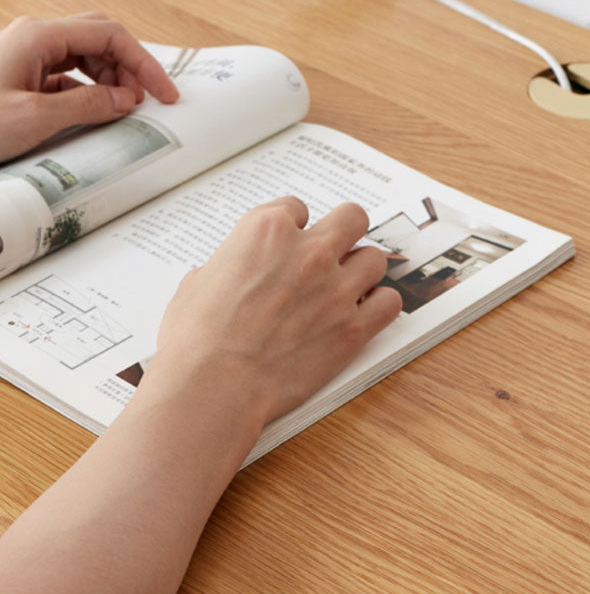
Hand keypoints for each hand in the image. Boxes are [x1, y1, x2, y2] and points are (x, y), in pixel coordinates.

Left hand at [0, 12, 178, 161]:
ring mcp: (29, 57)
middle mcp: (35, 39)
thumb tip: (126, 100)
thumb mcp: (36, 117)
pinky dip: (90, 93)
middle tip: (147, 101)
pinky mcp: (25, 77)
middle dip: (129, 68)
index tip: (164, 92)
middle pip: (99, 39)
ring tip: (123, 110)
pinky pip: (68, 78)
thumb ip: (87, 105)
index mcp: (39, 37)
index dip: (142, 63)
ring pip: (85, 57)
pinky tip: (96, 114)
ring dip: (110, 81)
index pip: (109, 36)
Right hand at [150, 196, 402, 426]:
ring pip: (374, 259)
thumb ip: (223, 268)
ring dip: (362, 272)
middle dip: (342, 234)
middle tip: (332, 254)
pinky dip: (379, 307)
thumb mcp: (195, 285)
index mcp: (266, 231)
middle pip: (351, 218)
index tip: (290, 245)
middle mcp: (308, 251)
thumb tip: (222, 274)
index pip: (297, 208)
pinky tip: (363, 316)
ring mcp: (336, 288)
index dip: (294, 228)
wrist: (214, 385)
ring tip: (346, 290)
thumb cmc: (196, 340)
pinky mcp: (354, 328)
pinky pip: (390, 303)